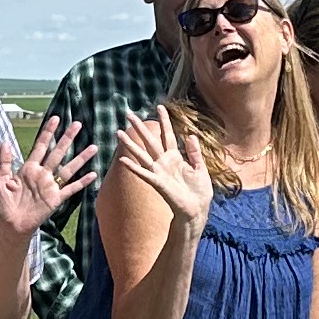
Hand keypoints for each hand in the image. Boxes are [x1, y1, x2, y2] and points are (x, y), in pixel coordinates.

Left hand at [0, 113, 98, 236]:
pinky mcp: (55, 199)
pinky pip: (71, 189)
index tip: (56, 119)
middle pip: (57, 152)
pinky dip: (82, 182)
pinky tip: (93, 174)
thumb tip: (5, 142)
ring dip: (80, 158)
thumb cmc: (2, 206)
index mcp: (28, 168)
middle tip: (78, 124)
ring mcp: (50, 186)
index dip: (48, 132)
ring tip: (93, 147)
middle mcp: (42, 174)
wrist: (9, 227)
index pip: (40, 146)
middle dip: (67, 138)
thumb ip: (4, 162)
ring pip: (68, 168)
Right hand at [114, 110, 212, 226]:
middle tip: (129, 115)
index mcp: (176, 157)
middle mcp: (164, 162)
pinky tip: (123, 160)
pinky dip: (133, 167)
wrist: (197, 210)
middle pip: (150, 140)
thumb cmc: (199, 192)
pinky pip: (144, 173)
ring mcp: (159, 172)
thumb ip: (194, 152)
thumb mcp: (201, 168)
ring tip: (118, 133)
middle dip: (140, 128)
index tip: (159, 107)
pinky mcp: (158, 183)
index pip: (168, 134)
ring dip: (130, 144)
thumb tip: (190, 135)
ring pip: (142, 154)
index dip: (164, 121)